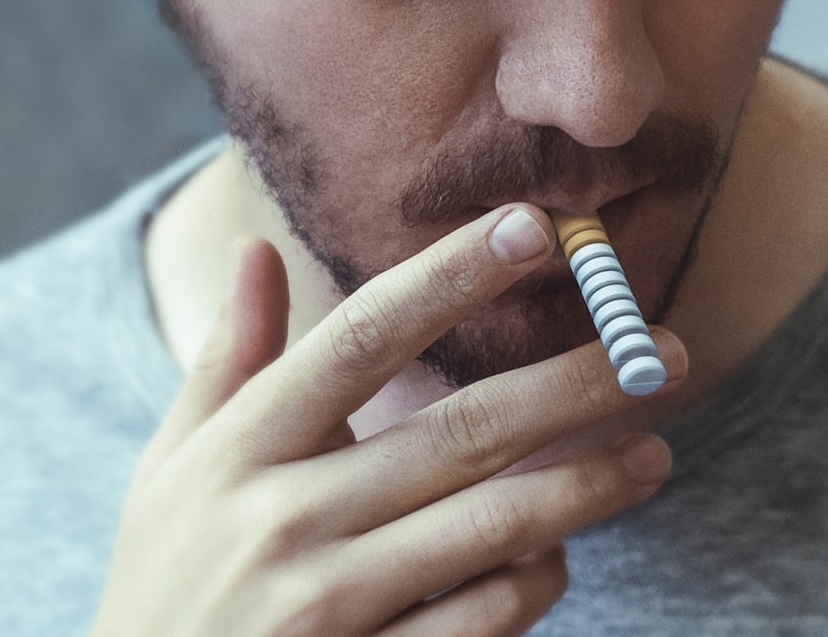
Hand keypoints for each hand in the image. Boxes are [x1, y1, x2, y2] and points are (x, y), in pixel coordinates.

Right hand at [90, 204, 686, 635]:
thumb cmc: (167, 577)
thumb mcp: (175, 465)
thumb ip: (226, 359)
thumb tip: (256, 248)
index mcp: (241, 448)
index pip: (363, 338)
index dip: (451, 277)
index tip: (536, 229)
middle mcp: (286, 518)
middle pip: (460, 430)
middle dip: (572, 384)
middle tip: (660, 351)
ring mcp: (328, 604)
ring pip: (493, 527)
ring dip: (587, 485)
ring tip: (653, 451)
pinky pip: (483, 617)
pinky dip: (535, 581)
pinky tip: (558, 555)